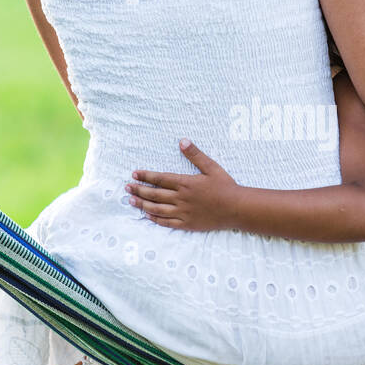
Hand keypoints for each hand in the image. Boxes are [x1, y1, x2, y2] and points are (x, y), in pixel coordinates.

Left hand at [124, 139, 240, 230]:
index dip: (145, 176)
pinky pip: (167, 222)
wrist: (236, 208)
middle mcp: (181, 198)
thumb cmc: (225, 186)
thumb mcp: (212, 167)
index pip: (160, 178)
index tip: (134, 174)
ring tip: (131, 200)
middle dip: (139, 189)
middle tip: (127, 187)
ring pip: (157, 209)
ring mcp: (183, 212)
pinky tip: (147, 216)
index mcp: (185, 183)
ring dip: (142, 204)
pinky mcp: (187, 224)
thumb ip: (195, 155)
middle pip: (154, 194)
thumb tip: (182, 141)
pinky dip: (155, 219)